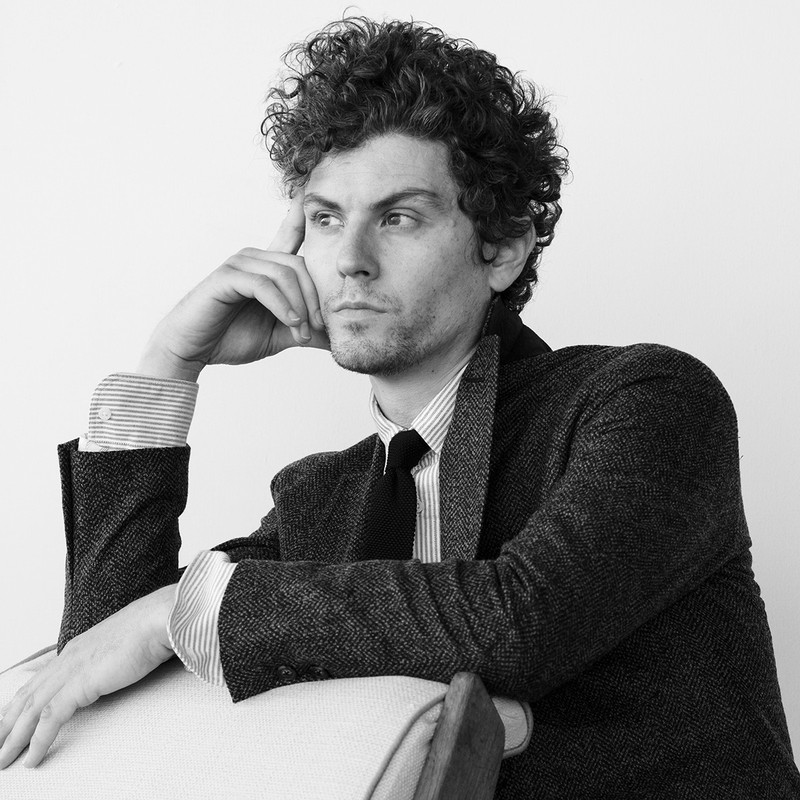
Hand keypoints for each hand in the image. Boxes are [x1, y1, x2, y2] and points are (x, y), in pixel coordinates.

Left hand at [0, 584, 176, 768]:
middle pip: (27, 695)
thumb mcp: (127, 642)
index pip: (39, 679)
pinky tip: (31, 759)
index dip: (21, 702)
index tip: (10, 720)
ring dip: (13, 738)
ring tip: (3, 760)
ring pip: (30, 710)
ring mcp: (71, 670)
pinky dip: (37, 742)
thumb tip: (119, 668)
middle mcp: (68, 657)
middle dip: (7, 723)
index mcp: (78, 647)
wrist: (160, 618)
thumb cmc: (153, 627)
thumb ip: (115, 657)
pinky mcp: (79, 684)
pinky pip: (49, 719)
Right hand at [138, 191, 328, 380]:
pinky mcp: (227, 276)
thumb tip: (341, 334)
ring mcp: (240, 263)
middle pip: (301, 264)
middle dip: (315, 300)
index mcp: (269, 266)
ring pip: (285, 274)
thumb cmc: (233, 338)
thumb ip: (309, 328)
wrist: (193, 351)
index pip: (293, 231)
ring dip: (300, 307)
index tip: (321, 188)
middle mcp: (256, 257)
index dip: (306, 209)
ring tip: (301, 333)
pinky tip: (290, 323)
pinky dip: (282, 306)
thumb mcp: (282, 333)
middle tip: (318, 330)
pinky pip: (264, 285)